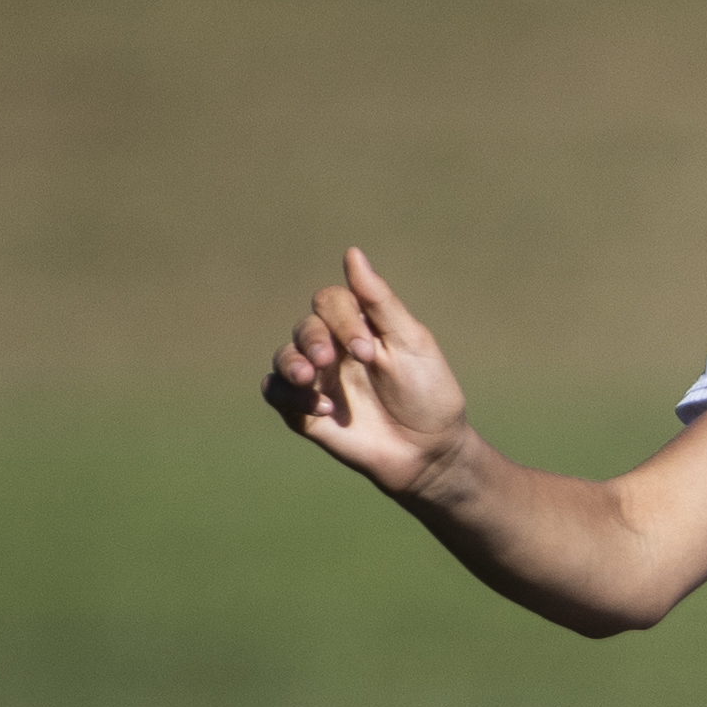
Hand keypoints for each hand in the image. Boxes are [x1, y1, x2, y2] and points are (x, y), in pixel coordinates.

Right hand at [263, 247, 474, 498]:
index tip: (368, 351)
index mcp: (360, 326)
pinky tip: (321, 410)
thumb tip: (352, 253)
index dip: (342, 319)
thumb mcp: (411, 344)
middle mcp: (333, 348)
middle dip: (315, 340)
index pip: (331, 301)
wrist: (429, 452)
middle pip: (305, 327)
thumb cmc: (428, 395)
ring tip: (312, 379)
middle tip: (331, 361)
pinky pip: (276, 393)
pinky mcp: (305, 411)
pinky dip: (288, 396)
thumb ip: (380, 302)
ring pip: (284, 357)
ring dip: (293, 364)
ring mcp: (318, 380)